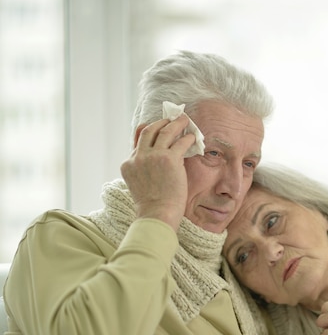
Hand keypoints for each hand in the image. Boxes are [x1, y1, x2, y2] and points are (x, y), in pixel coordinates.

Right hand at [120, 115, 196, 230]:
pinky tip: (193, 137)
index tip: (157, 130)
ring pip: (164, 132)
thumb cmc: (152, 206)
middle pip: (147, 131)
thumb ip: (144, 172)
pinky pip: (180, 142)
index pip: (137, 143)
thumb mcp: (140, 186)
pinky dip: (187, 138)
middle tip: (169, 119)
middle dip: (159, 123)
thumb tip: (159, 163)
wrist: (157, 214)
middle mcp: (138, 157)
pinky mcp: (169, 159)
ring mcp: (152, 156)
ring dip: (175, 123)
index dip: (148, 135)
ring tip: (184, 119)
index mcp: (128, 164)